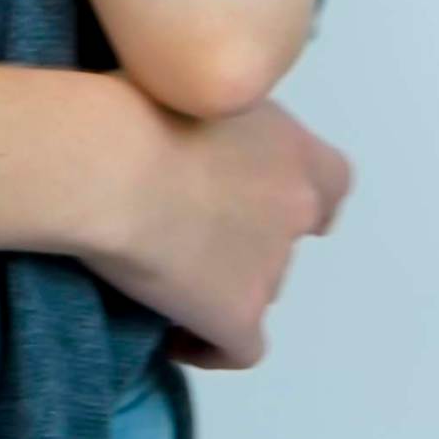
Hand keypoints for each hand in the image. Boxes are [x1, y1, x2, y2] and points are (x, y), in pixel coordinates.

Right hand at [99, 89, 354, 371]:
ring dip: (222, 287)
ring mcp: (272, 266)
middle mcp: (296, 206)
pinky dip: (211, 347)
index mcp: (292, 148)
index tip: (254, 204)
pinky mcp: (237, 315)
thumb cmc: (131, 109)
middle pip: (283, 239)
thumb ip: (214, 119)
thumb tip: (186, 140)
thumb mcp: (192, 88)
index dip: (300, 199)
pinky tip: (174, 340)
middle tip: (184, 234)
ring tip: (165, 280)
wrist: (107, 164)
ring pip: (259, 290)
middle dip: (244, 243)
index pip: (332, 184)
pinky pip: (240, 350)